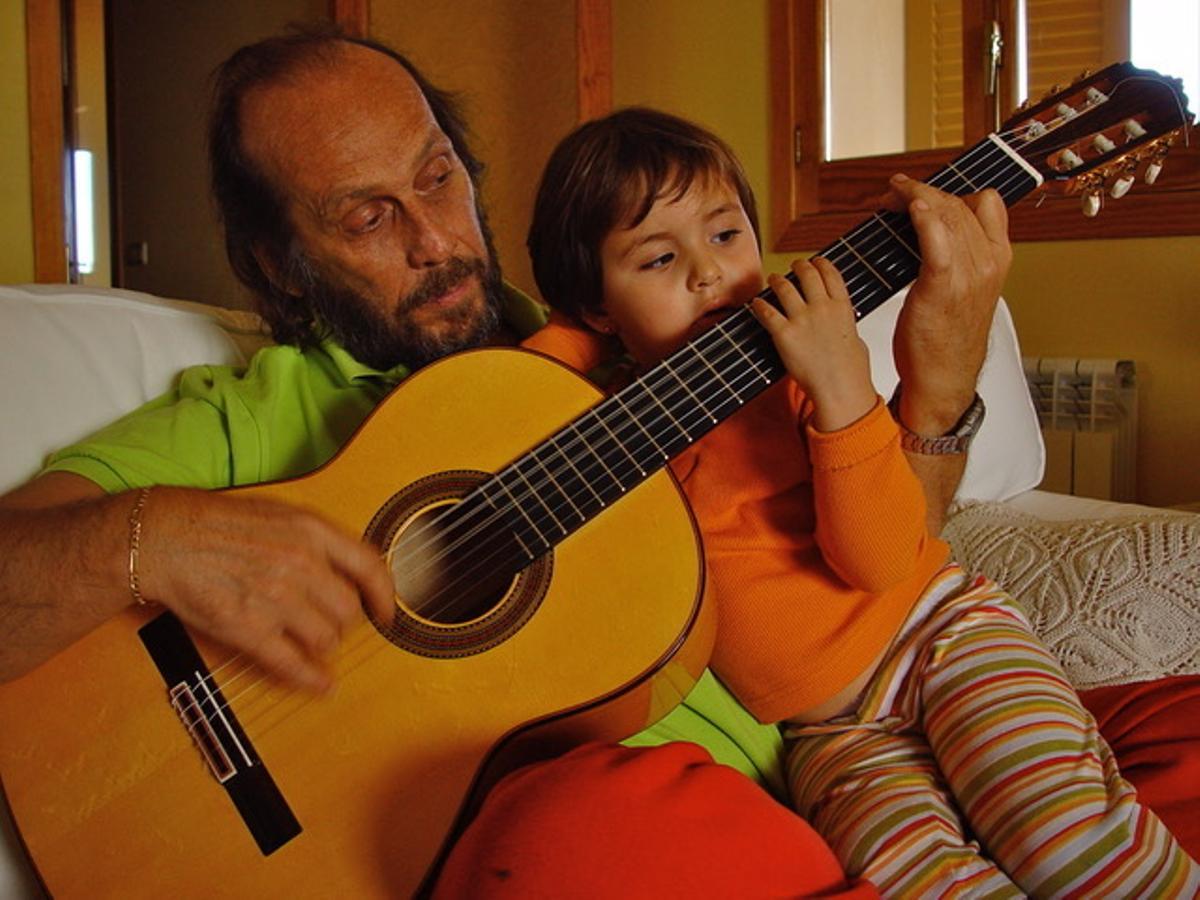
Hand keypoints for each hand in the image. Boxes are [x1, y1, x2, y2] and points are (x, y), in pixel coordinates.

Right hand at [137, 487, 395, 692]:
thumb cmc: (221, 524)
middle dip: (343, 621)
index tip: (387, 613)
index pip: (370, 566)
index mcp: (311, 530)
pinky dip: (312, 680)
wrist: (165, 539)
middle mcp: (300, 563)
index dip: (385, 595)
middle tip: (327, 620)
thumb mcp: (281, 514)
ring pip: (327, 638)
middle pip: (349, 610)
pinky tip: (322, 685)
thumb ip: (319, 540)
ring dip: (323, 644)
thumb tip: (355, 570)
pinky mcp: (248, 629)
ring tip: (309, 638)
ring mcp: (275, 598)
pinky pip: (293, 664)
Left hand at [750, 257, 875, 431]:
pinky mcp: (784, 334)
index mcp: (842, 307)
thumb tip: (842, 322)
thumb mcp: (856, 340)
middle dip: (798, 266)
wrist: (839, 388)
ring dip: (776, 280)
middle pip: (807, 273)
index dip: (821, 264)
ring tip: (772, 279)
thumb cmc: (851, 371)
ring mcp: (802, 320)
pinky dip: (759, 305)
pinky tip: (756, 304)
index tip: (816, 261)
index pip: (830, 274)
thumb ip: (846, 326)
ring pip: (784, 287)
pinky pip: (766, 312)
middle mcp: (822, 308)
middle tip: (793, 267)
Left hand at [884, 174, 1011, 433]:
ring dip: (913, 196)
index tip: (921, 192)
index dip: (951, 190)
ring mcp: (969, 273)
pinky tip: (906, 205)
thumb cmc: (945, 338)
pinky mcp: (943, 286)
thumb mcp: (964, 291)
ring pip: (945, 214)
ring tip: (889, 198)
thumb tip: (930, 230)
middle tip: (893, 194)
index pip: (985, 203)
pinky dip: (923, 215)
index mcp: (998, 260)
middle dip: (922, 191)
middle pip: (958, 204)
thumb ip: (958, 258)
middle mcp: (988, 263)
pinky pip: (936, 238)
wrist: (944, 378)